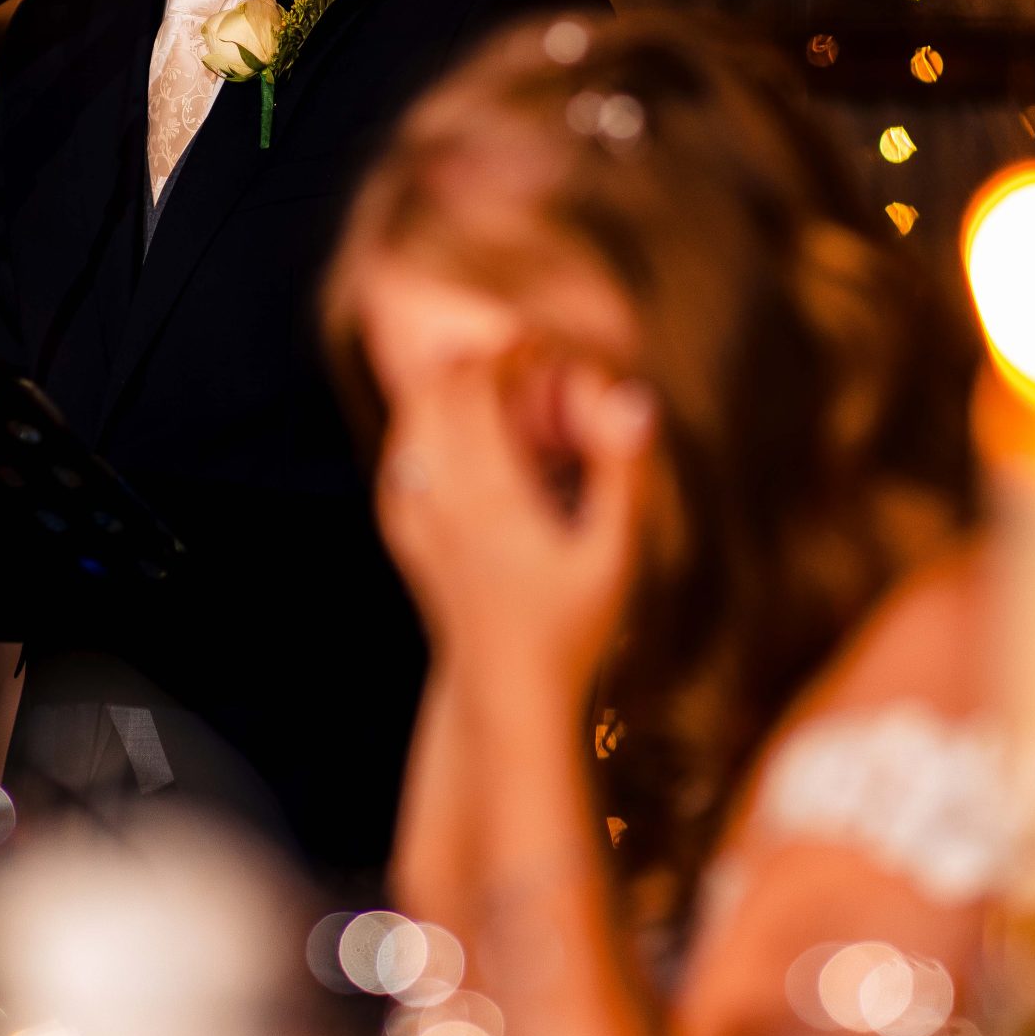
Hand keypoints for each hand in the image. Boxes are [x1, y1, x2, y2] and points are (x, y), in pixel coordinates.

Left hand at [376, 345, 656, 698]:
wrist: (508, 694)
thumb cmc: (573, 627)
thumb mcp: (615, 555)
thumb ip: (623, 475)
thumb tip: (635, 399)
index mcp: (487, 495)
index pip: (473, 387)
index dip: (503, 350)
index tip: (539, 341)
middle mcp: (438, 501)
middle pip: (433, 392)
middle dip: (474, 361)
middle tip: (522, 358)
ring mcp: (414, 521)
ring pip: (410, 421)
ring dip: (446, 390)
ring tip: (497, 391)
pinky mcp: (406, 539)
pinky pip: (399, 459)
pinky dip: (425, 428)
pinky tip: (458, 437)